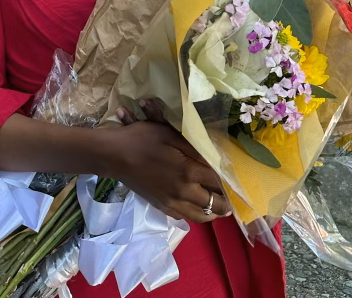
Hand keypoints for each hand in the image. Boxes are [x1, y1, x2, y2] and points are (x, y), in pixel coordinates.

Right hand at [102, 105, 231, 223]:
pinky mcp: (162, 207)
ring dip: (213, 212)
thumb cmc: (142, 139)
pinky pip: (185, 217)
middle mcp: (184, 192)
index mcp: (188, 171)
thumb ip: (194, 147)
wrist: (115, 156)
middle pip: (214, 203)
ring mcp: (172, 203)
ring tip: (220, 206)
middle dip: (226, 201)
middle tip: (233, 196)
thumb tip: (214, 157)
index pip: (218, 181)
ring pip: (201, 216)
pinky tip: (196, 205)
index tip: (236, 178)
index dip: (229, 180)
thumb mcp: (170, 134)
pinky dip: (196, 213)